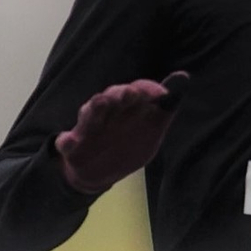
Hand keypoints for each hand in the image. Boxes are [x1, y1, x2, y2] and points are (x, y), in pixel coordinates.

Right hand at [55, 71, 189, 193]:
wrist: (98, 173)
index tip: (163, 94)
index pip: (138, 90)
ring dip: (94, 109)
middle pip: (113, 97)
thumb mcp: (152, 129)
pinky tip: (67, 141)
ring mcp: (89, 128)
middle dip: (120, 94)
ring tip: (100, 102)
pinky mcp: (73, 146)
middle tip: (129, 94)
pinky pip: (66, 142)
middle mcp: (107, 112)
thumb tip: (184, 77)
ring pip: (89, 114)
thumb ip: (166, 107)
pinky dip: (66, 141)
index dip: (149, 90)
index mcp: (128, 106)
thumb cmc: (129, 142)